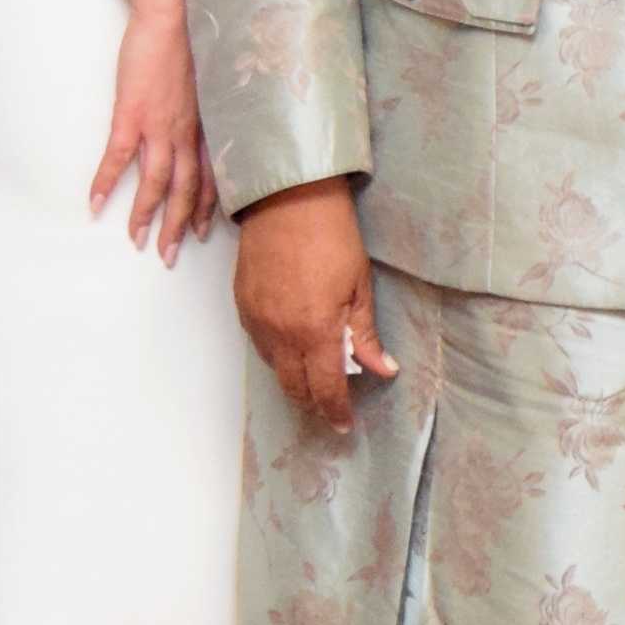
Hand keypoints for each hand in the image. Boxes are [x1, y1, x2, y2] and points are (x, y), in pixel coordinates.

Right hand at [93, 0, 218, 255]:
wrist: (173, 11)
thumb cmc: (191, 39)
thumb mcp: (209, 80)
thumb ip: (207, 106)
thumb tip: (204, 119)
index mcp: (206, 125)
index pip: (210, 178)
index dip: (204, 209)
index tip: (199, 234)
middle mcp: (187, 132)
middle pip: (185, 191)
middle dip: (177, 228)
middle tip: (168, 256)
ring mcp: (159, 125)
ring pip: (155, 182)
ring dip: (144, 215)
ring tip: (135, 241)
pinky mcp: (132, 113)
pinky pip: (117, 157)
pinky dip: (105, 182)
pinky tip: (94, 202)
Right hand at [232, 181, 393, 430]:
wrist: (289, 200)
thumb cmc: (332, 237)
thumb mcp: (359, 287)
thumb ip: (364, 334)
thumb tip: (382, 369)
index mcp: (315, 331)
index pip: (325, 389)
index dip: (336, 411)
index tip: (344, 424)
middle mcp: (280, 333)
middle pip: (294, 387)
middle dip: (313, 402)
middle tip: (330, 404)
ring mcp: (257, 320)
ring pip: (273, 368)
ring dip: (293, 378)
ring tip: (313, 373)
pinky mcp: (242, 305)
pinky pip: (258, 344)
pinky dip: (276, 354)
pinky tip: (292, 345)